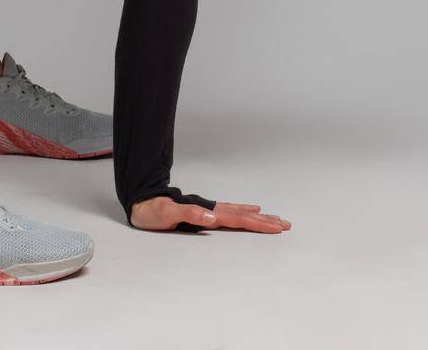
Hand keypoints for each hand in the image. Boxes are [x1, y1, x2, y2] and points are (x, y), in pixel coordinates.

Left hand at [130, 195, 290, 233]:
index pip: (238, 219)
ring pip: (240, 213)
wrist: (142, 201)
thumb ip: (190, 213)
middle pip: (244, 216)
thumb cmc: (153, 210)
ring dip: (258, 217)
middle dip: (265, 221)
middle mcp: (211, 209)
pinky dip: (245, 212)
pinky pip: (231, 213)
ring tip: (275, 218)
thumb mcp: (168, 213)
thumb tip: (213, 217)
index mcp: (207, 211)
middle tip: (286, 224)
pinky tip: (251, 211)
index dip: (258, 223)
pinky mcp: (204, 212)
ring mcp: (209, 209)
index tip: (276, 226)